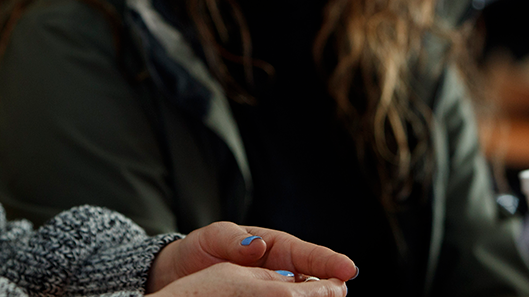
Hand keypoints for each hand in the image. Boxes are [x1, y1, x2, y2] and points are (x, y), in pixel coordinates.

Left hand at [147, 222, 356, 292]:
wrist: (180, 272)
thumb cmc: (200, 250)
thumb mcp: (212, 238)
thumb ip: (232, 240)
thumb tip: (257, 244)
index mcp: (272, 245)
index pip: (306, 253)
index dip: (328, 261)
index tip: (348, 268)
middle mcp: (280, 268)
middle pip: (314, 278)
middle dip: (331, 283)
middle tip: (343, 291)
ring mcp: (275, 288)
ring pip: (303, 296)